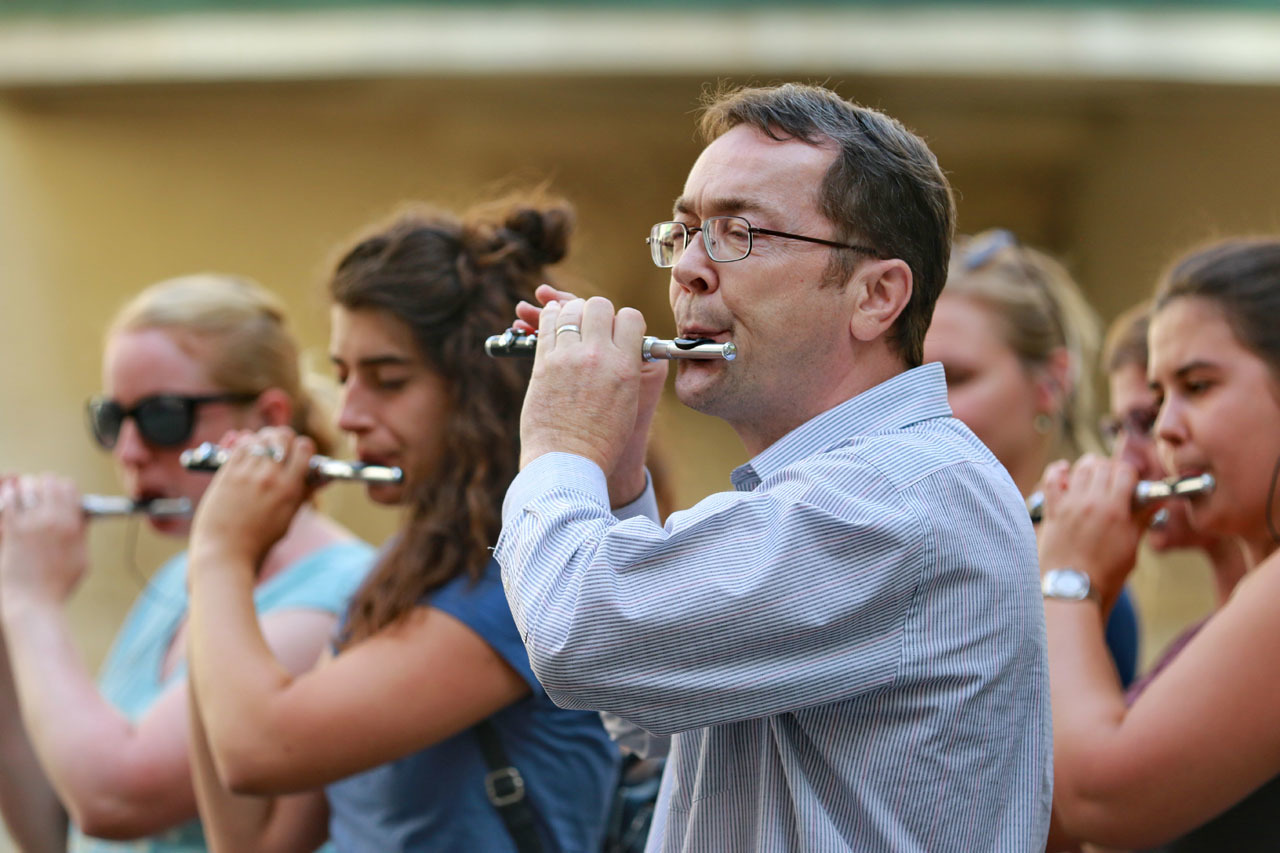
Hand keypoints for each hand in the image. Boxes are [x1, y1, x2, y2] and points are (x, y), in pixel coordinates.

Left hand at [0, 474, 89, 606]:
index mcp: (74, 526)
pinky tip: (9, 501)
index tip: (58, 496)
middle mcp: (55, 520)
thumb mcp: (82, 560)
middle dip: (43, 485)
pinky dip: (9, 497)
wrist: (34, 603)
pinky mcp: (13, 530)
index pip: (69, 487)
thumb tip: (81, 518)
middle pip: (49, 481)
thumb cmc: (57, 586)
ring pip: (28, 486)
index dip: (63, 489)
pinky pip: (9, 501)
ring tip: (22, 497)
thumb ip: (81, 535)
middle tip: (38, 495)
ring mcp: (32, 524)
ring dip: (25, 489)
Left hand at [189, 428, 314, 569]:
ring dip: (263, 439)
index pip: (304, 448)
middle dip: (283, 438)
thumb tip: (322, 479)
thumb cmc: (258, 541)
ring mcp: (247, 473)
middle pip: (282, 436)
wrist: (224, 552)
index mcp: (290, 489)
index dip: (302, 446)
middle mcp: (270, 477)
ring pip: (260, 437)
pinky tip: (246, 451)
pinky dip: (244, 443)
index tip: (299, 452)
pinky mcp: (227, 473)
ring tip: (261, 448)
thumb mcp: (288, 518)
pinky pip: (239, 445)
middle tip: (279, 446)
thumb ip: (304, 494)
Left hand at [517, 286, 666, 502]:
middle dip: (596, 312)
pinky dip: (548, 317)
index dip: (623, 321)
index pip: (631, 317)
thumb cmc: (600, 441)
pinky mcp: (543, 363)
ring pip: (570, 310)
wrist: (568, 463)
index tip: (616, 330)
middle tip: (592, 326)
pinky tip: (550, 319)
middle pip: (599, 305)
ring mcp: (568, 358)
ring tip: (570, 322)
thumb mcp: (629, 403)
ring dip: (570, 312)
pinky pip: (546, 325)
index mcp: (626, 368)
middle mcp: (599, 357)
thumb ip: (626, 369)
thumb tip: (619, 345)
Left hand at [1037, 455, 1147, 606]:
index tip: (1131, 482)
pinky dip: (1057, 472)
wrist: (1072, 591)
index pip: (1124, 471)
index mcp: (1115, 510)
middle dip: (1111, 469)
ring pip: (1079, 468)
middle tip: (1114, 481)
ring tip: (1094, 476)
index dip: (1130, 474)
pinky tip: (1065, 471)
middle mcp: (1091, 502)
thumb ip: (1142, 520)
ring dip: (1088, 467)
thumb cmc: (1106, 575)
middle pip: (1102, 466)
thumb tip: (1156, 501)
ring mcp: (1069, 505)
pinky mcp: (1052, 512)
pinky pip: (1050, 481)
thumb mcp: (1132, 548)